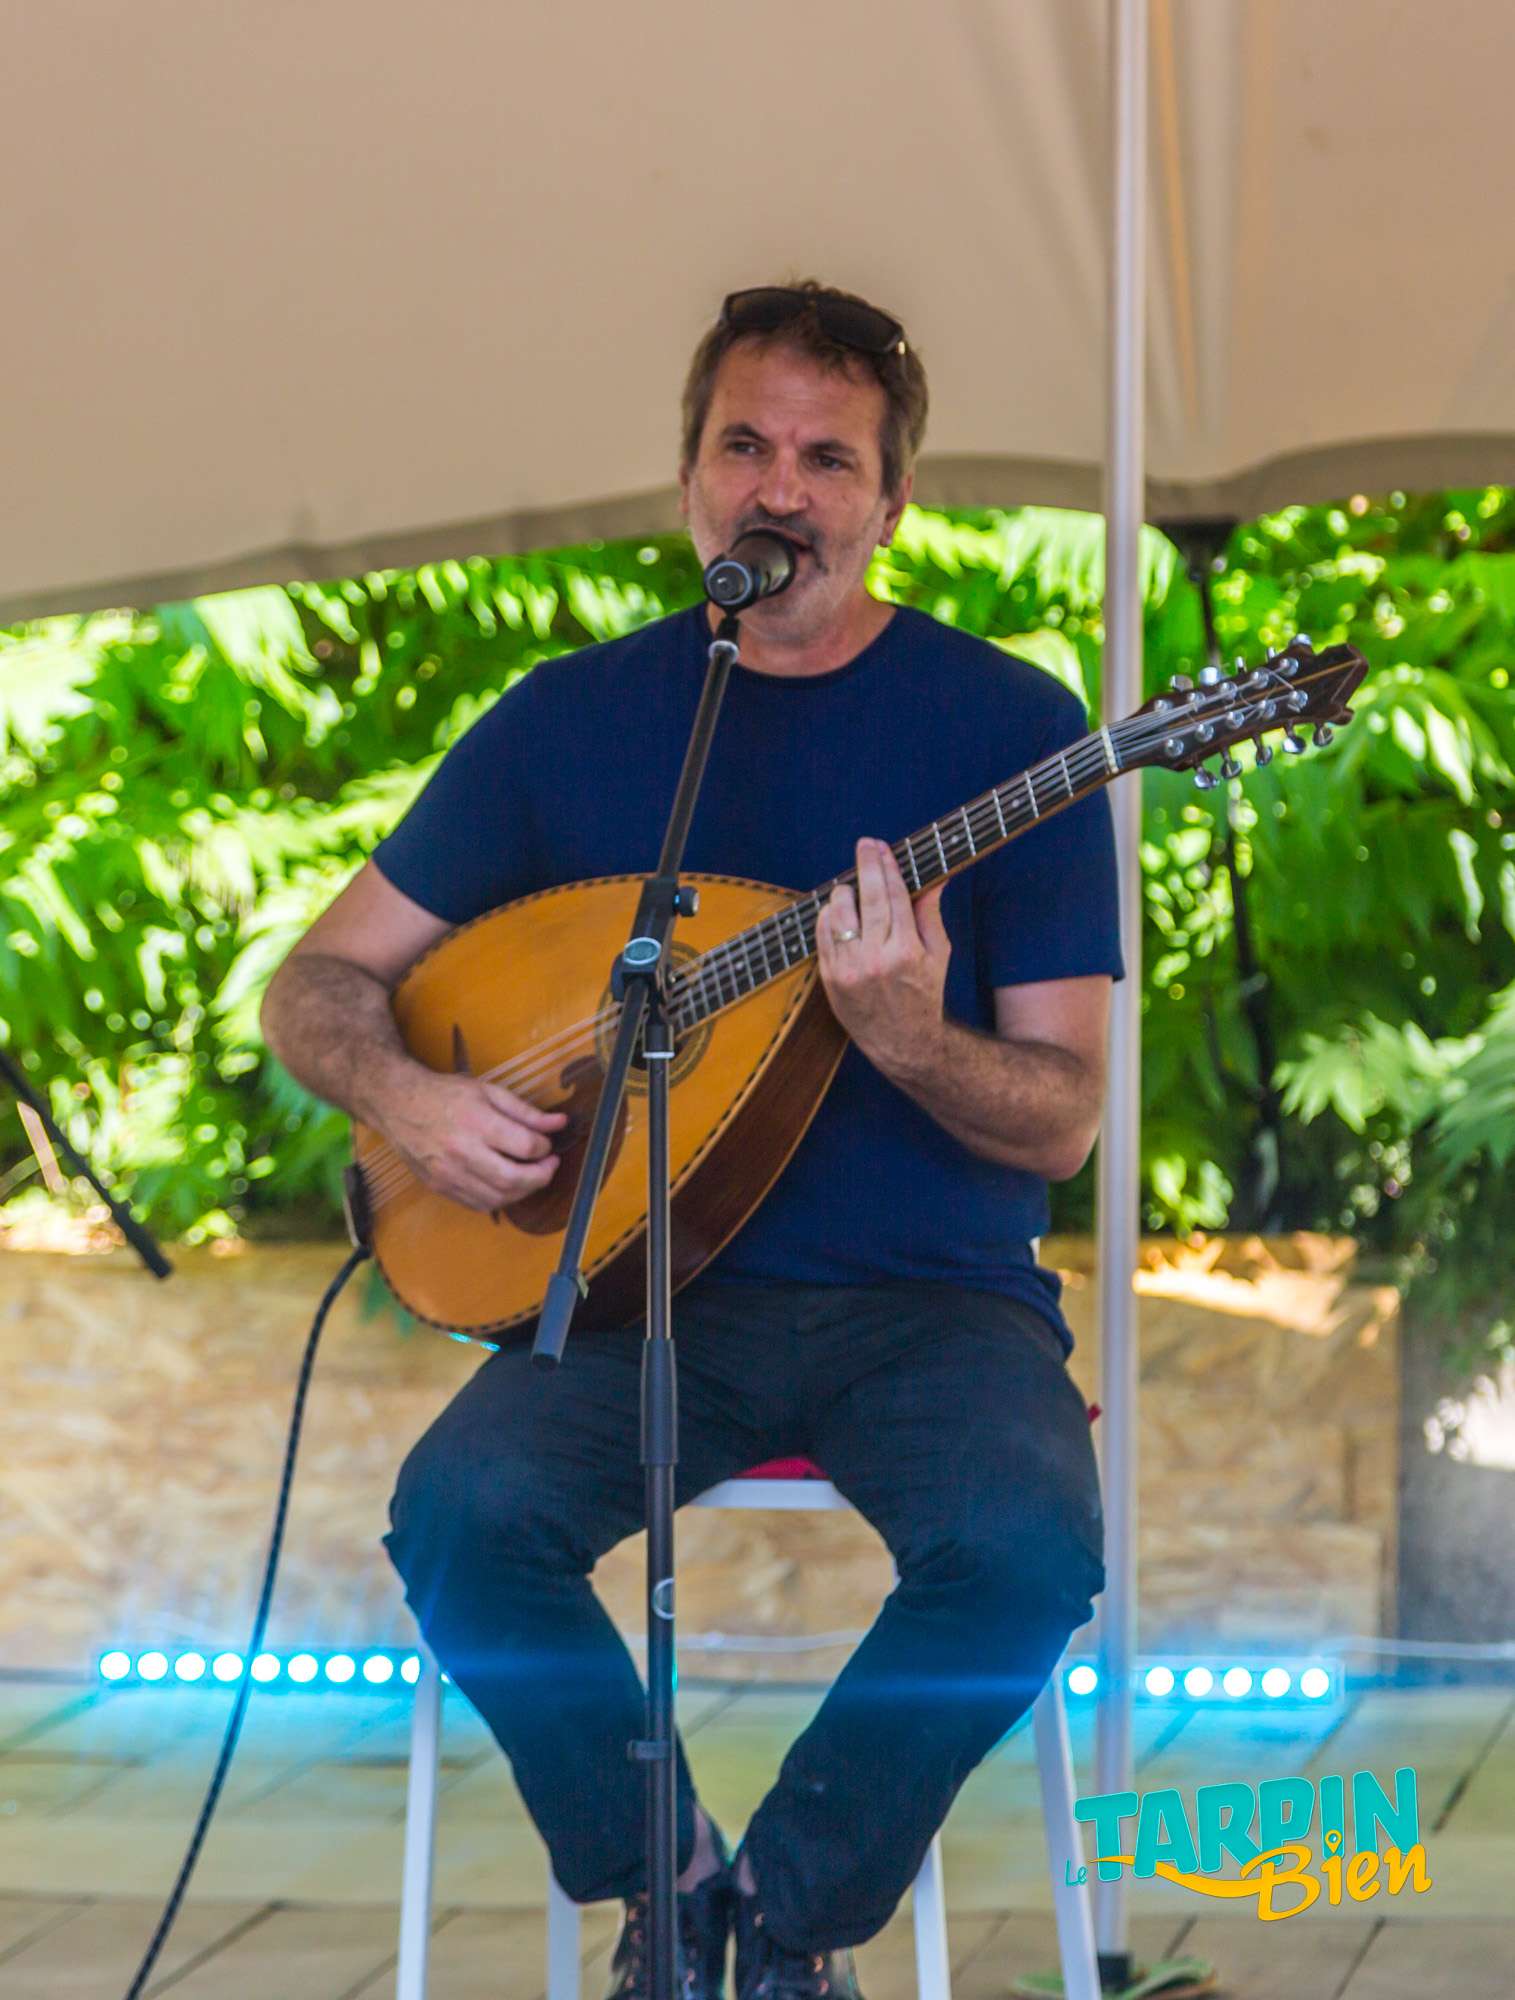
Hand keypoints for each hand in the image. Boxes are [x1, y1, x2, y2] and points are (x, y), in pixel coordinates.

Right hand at [377, 1066, 567, 1211]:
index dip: (545, 1148)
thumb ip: (526, 1111)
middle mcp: (461, 1151)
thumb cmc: (445, 1095)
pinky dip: (500, 1199)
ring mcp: (449, 1174)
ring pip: (498, 1198)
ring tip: (529, 1175)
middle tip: (549, 1165)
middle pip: (514, 1179)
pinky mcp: (440, 1187)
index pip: (525, 1146)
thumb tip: (559, 1123)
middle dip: (541, 1176)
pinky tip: (506, 1184)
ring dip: (523, 1191)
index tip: (546, 1144)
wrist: (399, 1105)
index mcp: (476, 1122)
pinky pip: (479, 1204)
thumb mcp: (489, 1091)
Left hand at [815, 838, 950, 1078]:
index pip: (893, 895)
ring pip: (838, 913)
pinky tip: (836, 910)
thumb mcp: (938, 955)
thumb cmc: (924, 996)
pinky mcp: (830, 978)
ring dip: (843, 892)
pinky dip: (828, 917)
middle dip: (866, 865)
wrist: (902, 1042)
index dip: (887, 866)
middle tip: (864, 845)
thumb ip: (931, 914)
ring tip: (850, 886)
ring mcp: (849, 969)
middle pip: (866, 898)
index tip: (882, 847)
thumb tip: (935, 879)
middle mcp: (875, 958)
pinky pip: (822, 935)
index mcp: (906, 950)